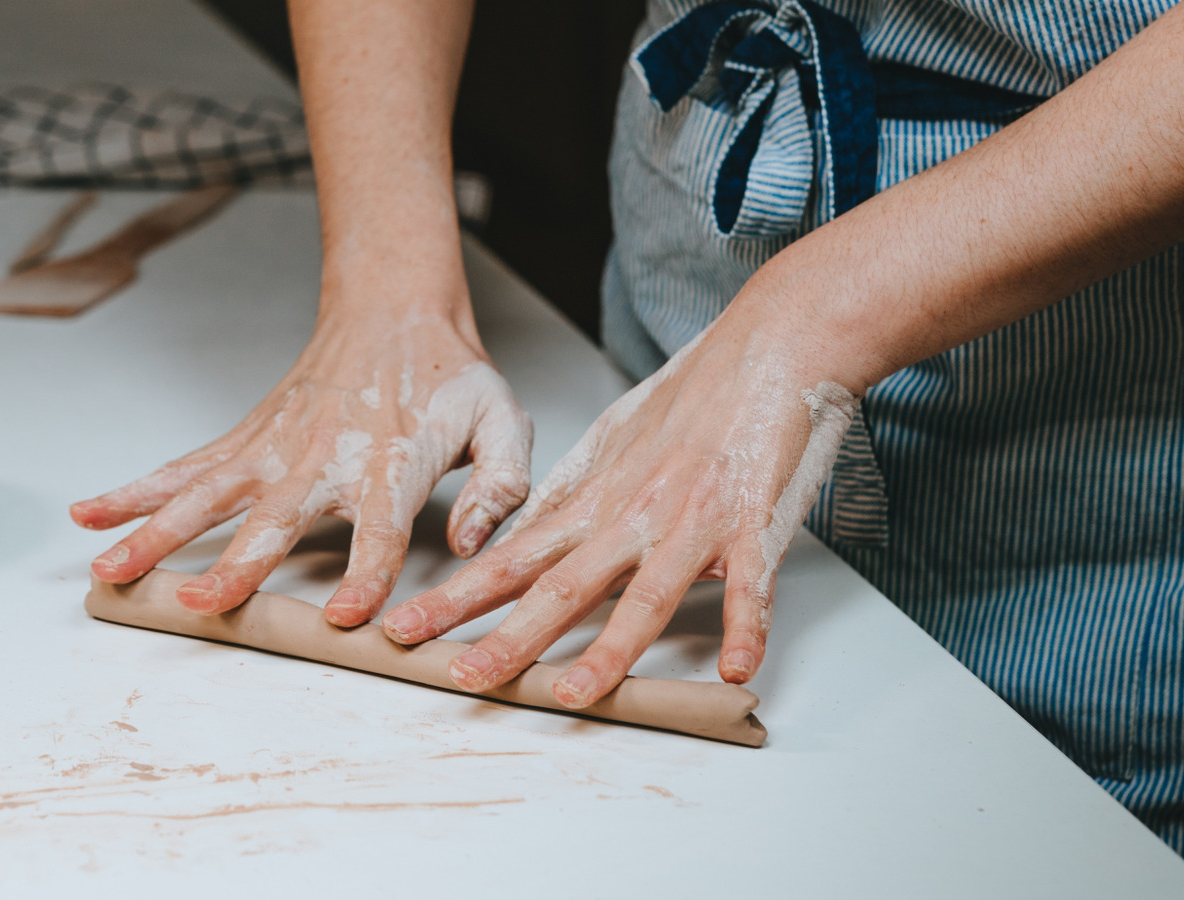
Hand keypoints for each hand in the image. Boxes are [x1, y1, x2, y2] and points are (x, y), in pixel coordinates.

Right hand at [70, 318, 532, 625]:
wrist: (398, 312)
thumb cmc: (451, 377)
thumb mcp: (504, 422)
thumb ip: (501, 485)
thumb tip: (470, 543)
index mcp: (391, 463)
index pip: (380, 530)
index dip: (367, 573)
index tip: (349, 615)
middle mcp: (324, 458)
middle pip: (275, 520)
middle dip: (236, 564)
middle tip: (200, 605)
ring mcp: (276, 448)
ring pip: (207, 496)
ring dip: (156, 533)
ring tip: (110, 571)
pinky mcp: (249, 438)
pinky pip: (186, 468)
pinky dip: (135, 490)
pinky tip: (92, 515)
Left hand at [378, 314, 857, 707]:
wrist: (773, 345)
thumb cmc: (700, 390)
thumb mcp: (617, 435)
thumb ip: (576, 489)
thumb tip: (535, 530)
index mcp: (598, 497)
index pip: (515, 556)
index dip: (459, 596)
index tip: (410, 626)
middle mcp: (635, 514)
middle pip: (562, 585)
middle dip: (508, 636)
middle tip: (461, 676)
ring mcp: (694, 521)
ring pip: (645, 595)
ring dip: (609, 650)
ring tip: (575, 692)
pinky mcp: (755, 523)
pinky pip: (752, 584)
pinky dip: (747, 626)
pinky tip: (735, 666)